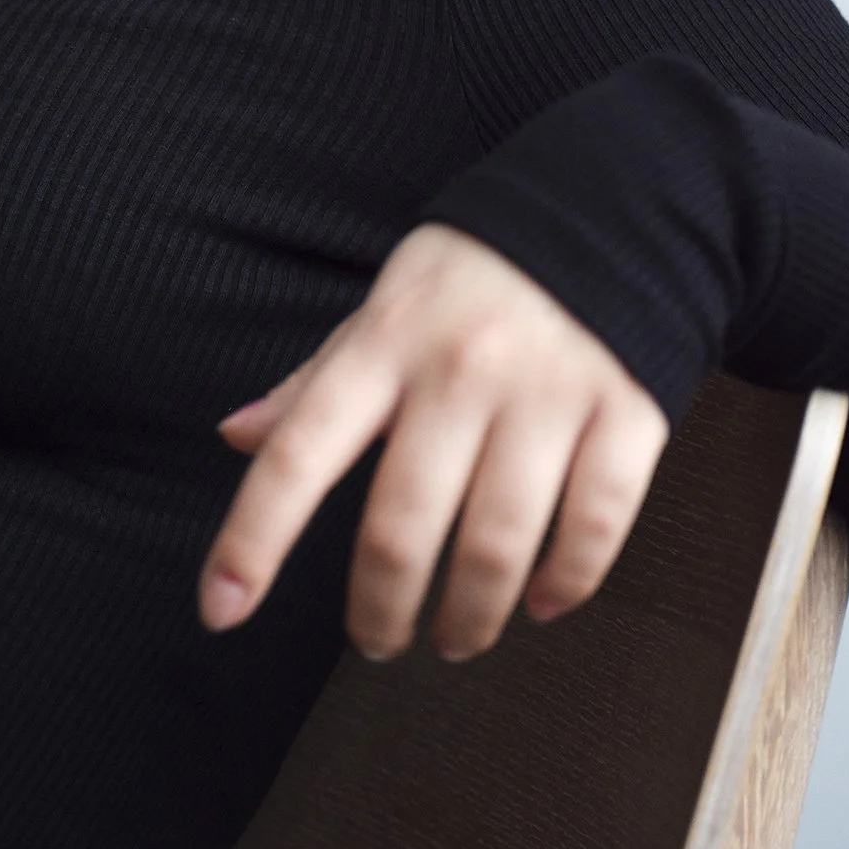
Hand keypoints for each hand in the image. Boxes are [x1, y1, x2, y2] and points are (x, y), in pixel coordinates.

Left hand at [198, 222, 670, 660]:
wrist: (607, 207)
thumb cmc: (472, 278)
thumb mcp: (380, 311)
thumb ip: (314, 384)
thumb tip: (236, 435)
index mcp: (383, 346)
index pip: (297, 455)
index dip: (251, 540)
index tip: (220, 609)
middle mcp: (459, 371)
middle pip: (401, 527)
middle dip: (380, 609)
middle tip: (376, 641)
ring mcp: (547, 393)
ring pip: (497, 543)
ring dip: (469, 616)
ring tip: (455, 637)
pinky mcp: (627, 411)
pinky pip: (595, 523)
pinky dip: (567, 581)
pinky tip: (542, 603)